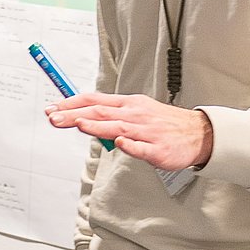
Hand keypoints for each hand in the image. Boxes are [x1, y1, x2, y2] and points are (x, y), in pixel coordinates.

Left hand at [46, 92, 212, 170]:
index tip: (52, 108)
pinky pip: (142, 147)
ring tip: (77, 124)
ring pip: (118, 127)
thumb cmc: (162, 123)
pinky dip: (130, 145)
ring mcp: (146, 132)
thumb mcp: (136, 111)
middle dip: (74, 114)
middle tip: (53, 118)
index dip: (71, 103)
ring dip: (96, 126)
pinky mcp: (158, 149)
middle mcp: (135, 115)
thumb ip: (110, 115)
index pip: (94, 100)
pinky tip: (118, 143)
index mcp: (128, 104)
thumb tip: (81, 117)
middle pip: (100, 112)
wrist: (198, 134)